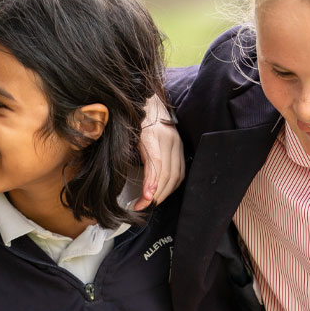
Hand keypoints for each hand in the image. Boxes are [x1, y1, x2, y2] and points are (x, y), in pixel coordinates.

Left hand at [135, 93, 183, 210]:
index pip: (155, 163)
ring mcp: (177, 143)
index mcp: (152, 134)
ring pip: (176, 175)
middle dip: (155, 194)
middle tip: (142, 206)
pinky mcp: (181, 147)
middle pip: (167, 173)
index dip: (151, 183)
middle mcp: (169, 139)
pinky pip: (180, 172)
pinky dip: (171, 186)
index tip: (145, 199)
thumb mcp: (127, 135)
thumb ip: (129, 154)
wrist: (150, 103)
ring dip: (164, 193)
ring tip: (150, 203)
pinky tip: (161, 192)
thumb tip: (131, 179)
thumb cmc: (134, 120)